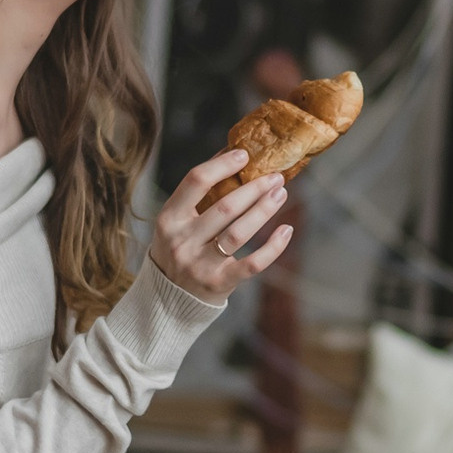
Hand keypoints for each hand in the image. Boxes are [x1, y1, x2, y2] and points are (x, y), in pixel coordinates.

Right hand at [148, 154, 291, 304]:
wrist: (167, 298)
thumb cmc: (180, 248)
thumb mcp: (177, 222)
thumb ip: (199, 194)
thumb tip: (231, 154)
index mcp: (169, 218)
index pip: (196, 182)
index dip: (222, 165)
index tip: (245, 156)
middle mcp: (182, 241)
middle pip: (225, 207)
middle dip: (254, 188)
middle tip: (275, 176)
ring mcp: (199, 264)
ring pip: (238, 233)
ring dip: (264, 210)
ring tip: (281, 194)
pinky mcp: (218, 283)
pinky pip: (252, 264)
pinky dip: (273, 247)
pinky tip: (286, 230)